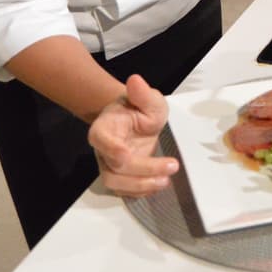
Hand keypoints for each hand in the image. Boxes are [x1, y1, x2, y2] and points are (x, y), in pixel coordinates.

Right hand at [88, 74, 177, 196]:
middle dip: (141, 170)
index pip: (100, 138)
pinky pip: (125, 191)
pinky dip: (141, 191)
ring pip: (116, 183)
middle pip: (113, 167)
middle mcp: (103, 149)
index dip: (110, 148)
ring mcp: (110, 165)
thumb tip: (135, 80)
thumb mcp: (148, 99)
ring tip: (166, 180)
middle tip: (171, 165)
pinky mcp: (121, 178)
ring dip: (141, 185)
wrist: (135, 120)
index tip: (125, 153)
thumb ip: (142, 93)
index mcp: (105, 127)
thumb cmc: (139, 108)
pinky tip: (159, 183)